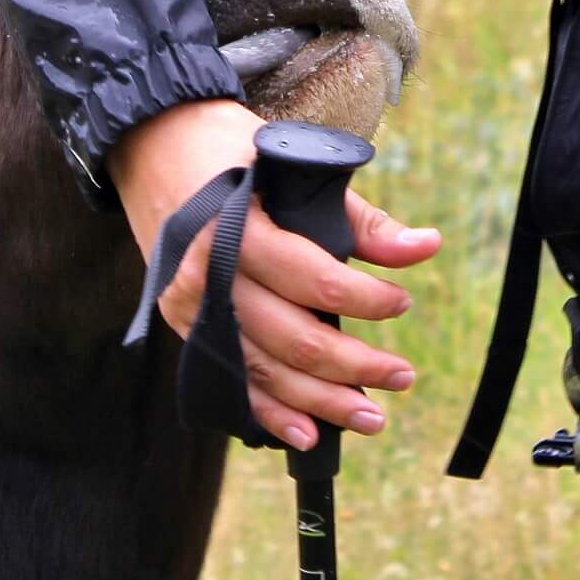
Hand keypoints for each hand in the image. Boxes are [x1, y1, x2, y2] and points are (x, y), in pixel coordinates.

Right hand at [107, 98, 440, 451]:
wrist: (152, 145)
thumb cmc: (231, 150)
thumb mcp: (295, 167)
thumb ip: (359, 219)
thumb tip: (427, 247)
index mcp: (237, 227)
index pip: (314, 279)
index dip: (365, 300)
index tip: (402, 302)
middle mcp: (208, 275)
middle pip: (292, 339)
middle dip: (355, 366)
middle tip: (402, 375)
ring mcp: (189, 308)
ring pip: (265, 371)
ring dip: (322, 401)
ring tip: (371, 416)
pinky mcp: (183, 326)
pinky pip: (230, 380)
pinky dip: (268, 413)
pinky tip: (306, 434)